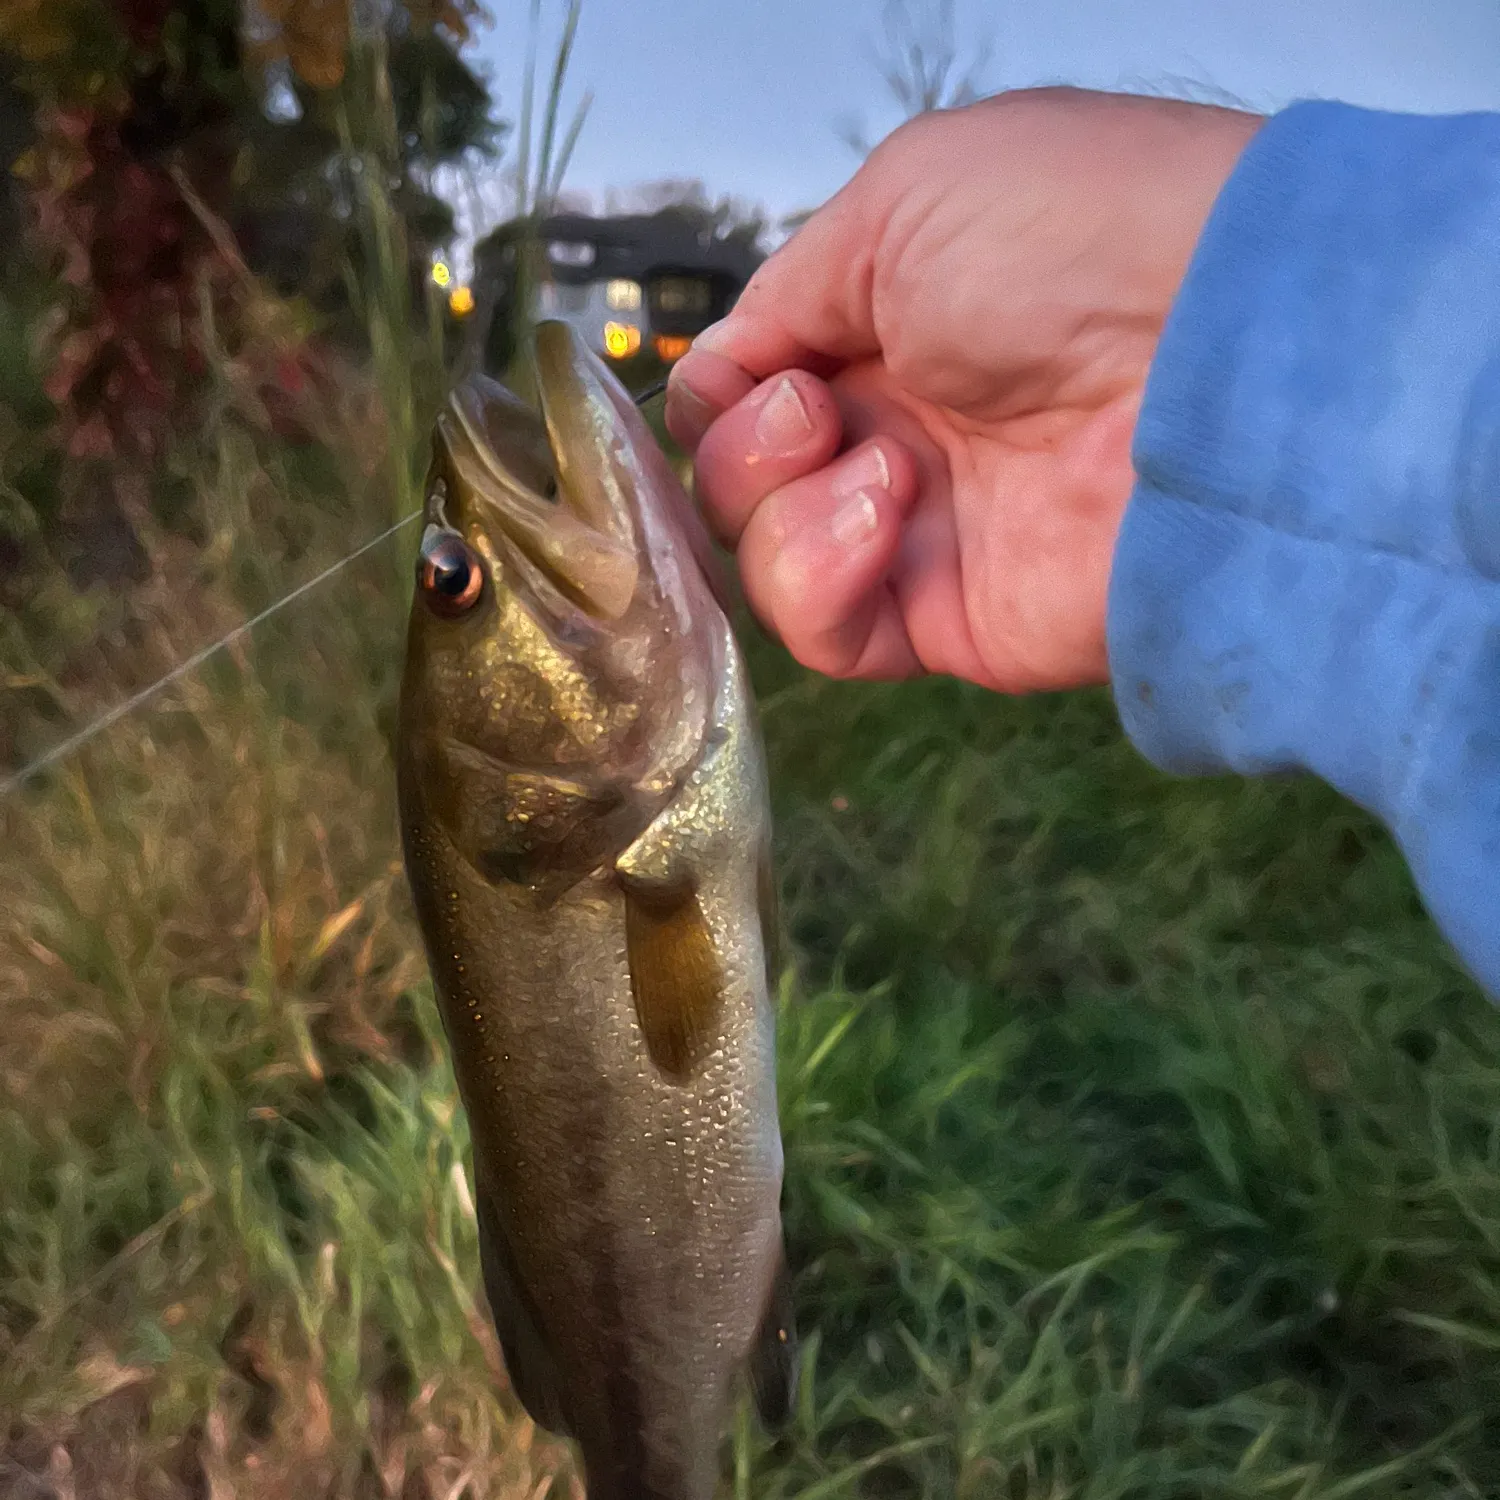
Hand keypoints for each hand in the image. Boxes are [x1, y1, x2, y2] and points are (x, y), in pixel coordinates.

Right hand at [665, 87, 1262, 691]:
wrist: (1206, 351)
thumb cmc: (1069, 241)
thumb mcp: (899, 203)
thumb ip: (786, 294)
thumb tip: (718, 375)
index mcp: (882, 335)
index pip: (746, 396)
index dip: (724, 396)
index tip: (757, 373)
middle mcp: (894, 435)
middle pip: (736, 486)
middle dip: (745, 449)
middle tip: (817, 410)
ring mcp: (918, 534)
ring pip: (764, 563)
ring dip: (783, 509)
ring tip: (885, 462)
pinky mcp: (947, 618)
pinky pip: (823, 635)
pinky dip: (819, 579)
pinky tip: (889, 516)